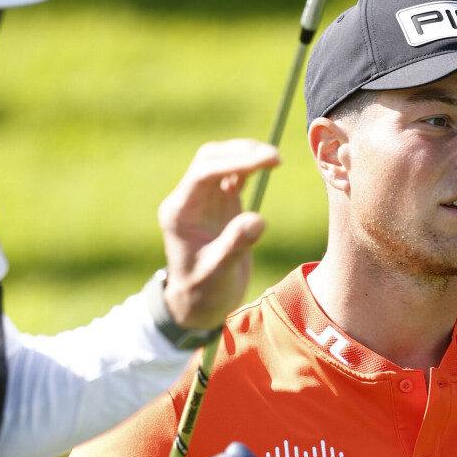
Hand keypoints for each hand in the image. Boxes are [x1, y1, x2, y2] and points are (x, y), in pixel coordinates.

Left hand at [157, 139, 279, 328]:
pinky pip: (231, 173)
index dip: (235, 163)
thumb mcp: (218, 273)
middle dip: (242, 152)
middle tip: (276, 158)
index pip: (204, 173)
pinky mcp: (218, 202)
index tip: (266, 162)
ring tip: (274, 160)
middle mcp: (188, 200)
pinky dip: (248, 166)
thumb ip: (235, 245)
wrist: (199, 304)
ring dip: (246, 154)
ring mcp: (203, 199)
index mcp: (180, 212)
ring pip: (220, 160)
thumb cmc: (204, 292)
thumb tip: (258, 220)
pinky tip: (265, 169)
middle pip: (210, 158)